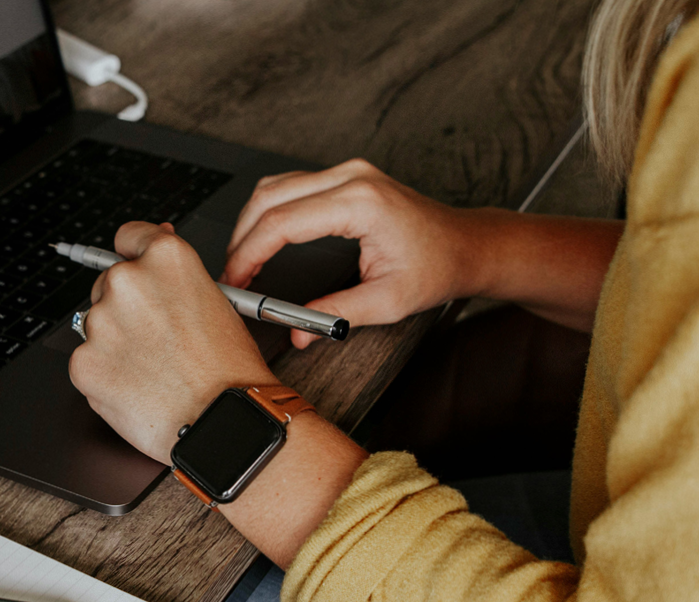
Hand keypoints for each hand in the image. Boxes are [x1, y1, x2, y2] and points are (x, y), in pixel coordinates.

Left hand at [68, 223, 279, 463]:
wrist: (221, 421)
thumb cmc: (229, 370)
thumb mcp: (218, 302)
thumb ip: (175, 272)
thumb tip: (156, 240)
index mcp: (166, 259)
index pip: (129, 236)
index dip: (135, 255)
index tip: (136, 268)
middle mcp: (128, 281)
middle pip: (109, 283)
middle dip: (127, 308)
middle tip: (158, 339)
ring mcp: (101, 322)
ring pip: (98, 325)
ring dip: (116, 341)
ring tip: (154, 368)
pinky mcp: (83, 361)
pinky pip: (88, 361)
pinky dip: (106, 374)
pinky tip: (138, 386)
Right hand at [223, 159, 486, 347]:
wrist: (466, 245)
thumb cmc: (437, 267)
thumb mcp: (388, 301)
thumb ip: (337, 315)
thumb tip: (297, 332)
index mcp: (361, 203)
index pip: (282, 222)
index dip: (248, 254)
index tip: (235, 281)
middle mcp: (351, 177)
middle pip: (269, 197)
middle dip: (241, 238)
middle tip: (232, 277)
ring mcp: (348, 171)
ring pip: (275, 186)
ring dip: (251, 222)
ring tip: (243, 261)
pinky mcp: (345, 176)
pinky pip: (292, 185)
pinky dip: (269, 212)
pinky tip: (263, 239)